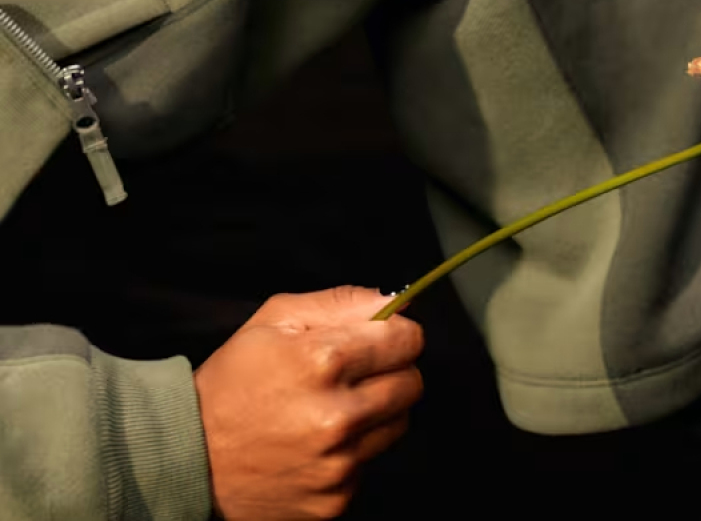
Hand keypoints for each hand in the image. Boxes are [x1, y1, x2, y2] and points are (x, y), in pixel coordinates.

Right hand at [193, 285, 423, 520]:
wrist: (187, 456)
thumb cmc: (232, 380)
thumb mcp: (276, 318)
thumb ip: (342, 302)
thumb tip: (395, 303)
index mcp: (324, 361)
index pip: (408, 340)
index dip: (399, 333)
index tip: (384, 337)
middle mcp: (337, 416)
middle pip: (412, 383)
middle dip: (393, 370)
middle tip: (359, 372)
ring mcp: (337, 464)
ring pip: (399, 423)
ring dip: (379, 411)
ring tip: (337, 406)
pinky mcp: (334, 500)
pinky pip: (370, 463)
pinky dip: (354, 450)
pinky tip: (318, 442)